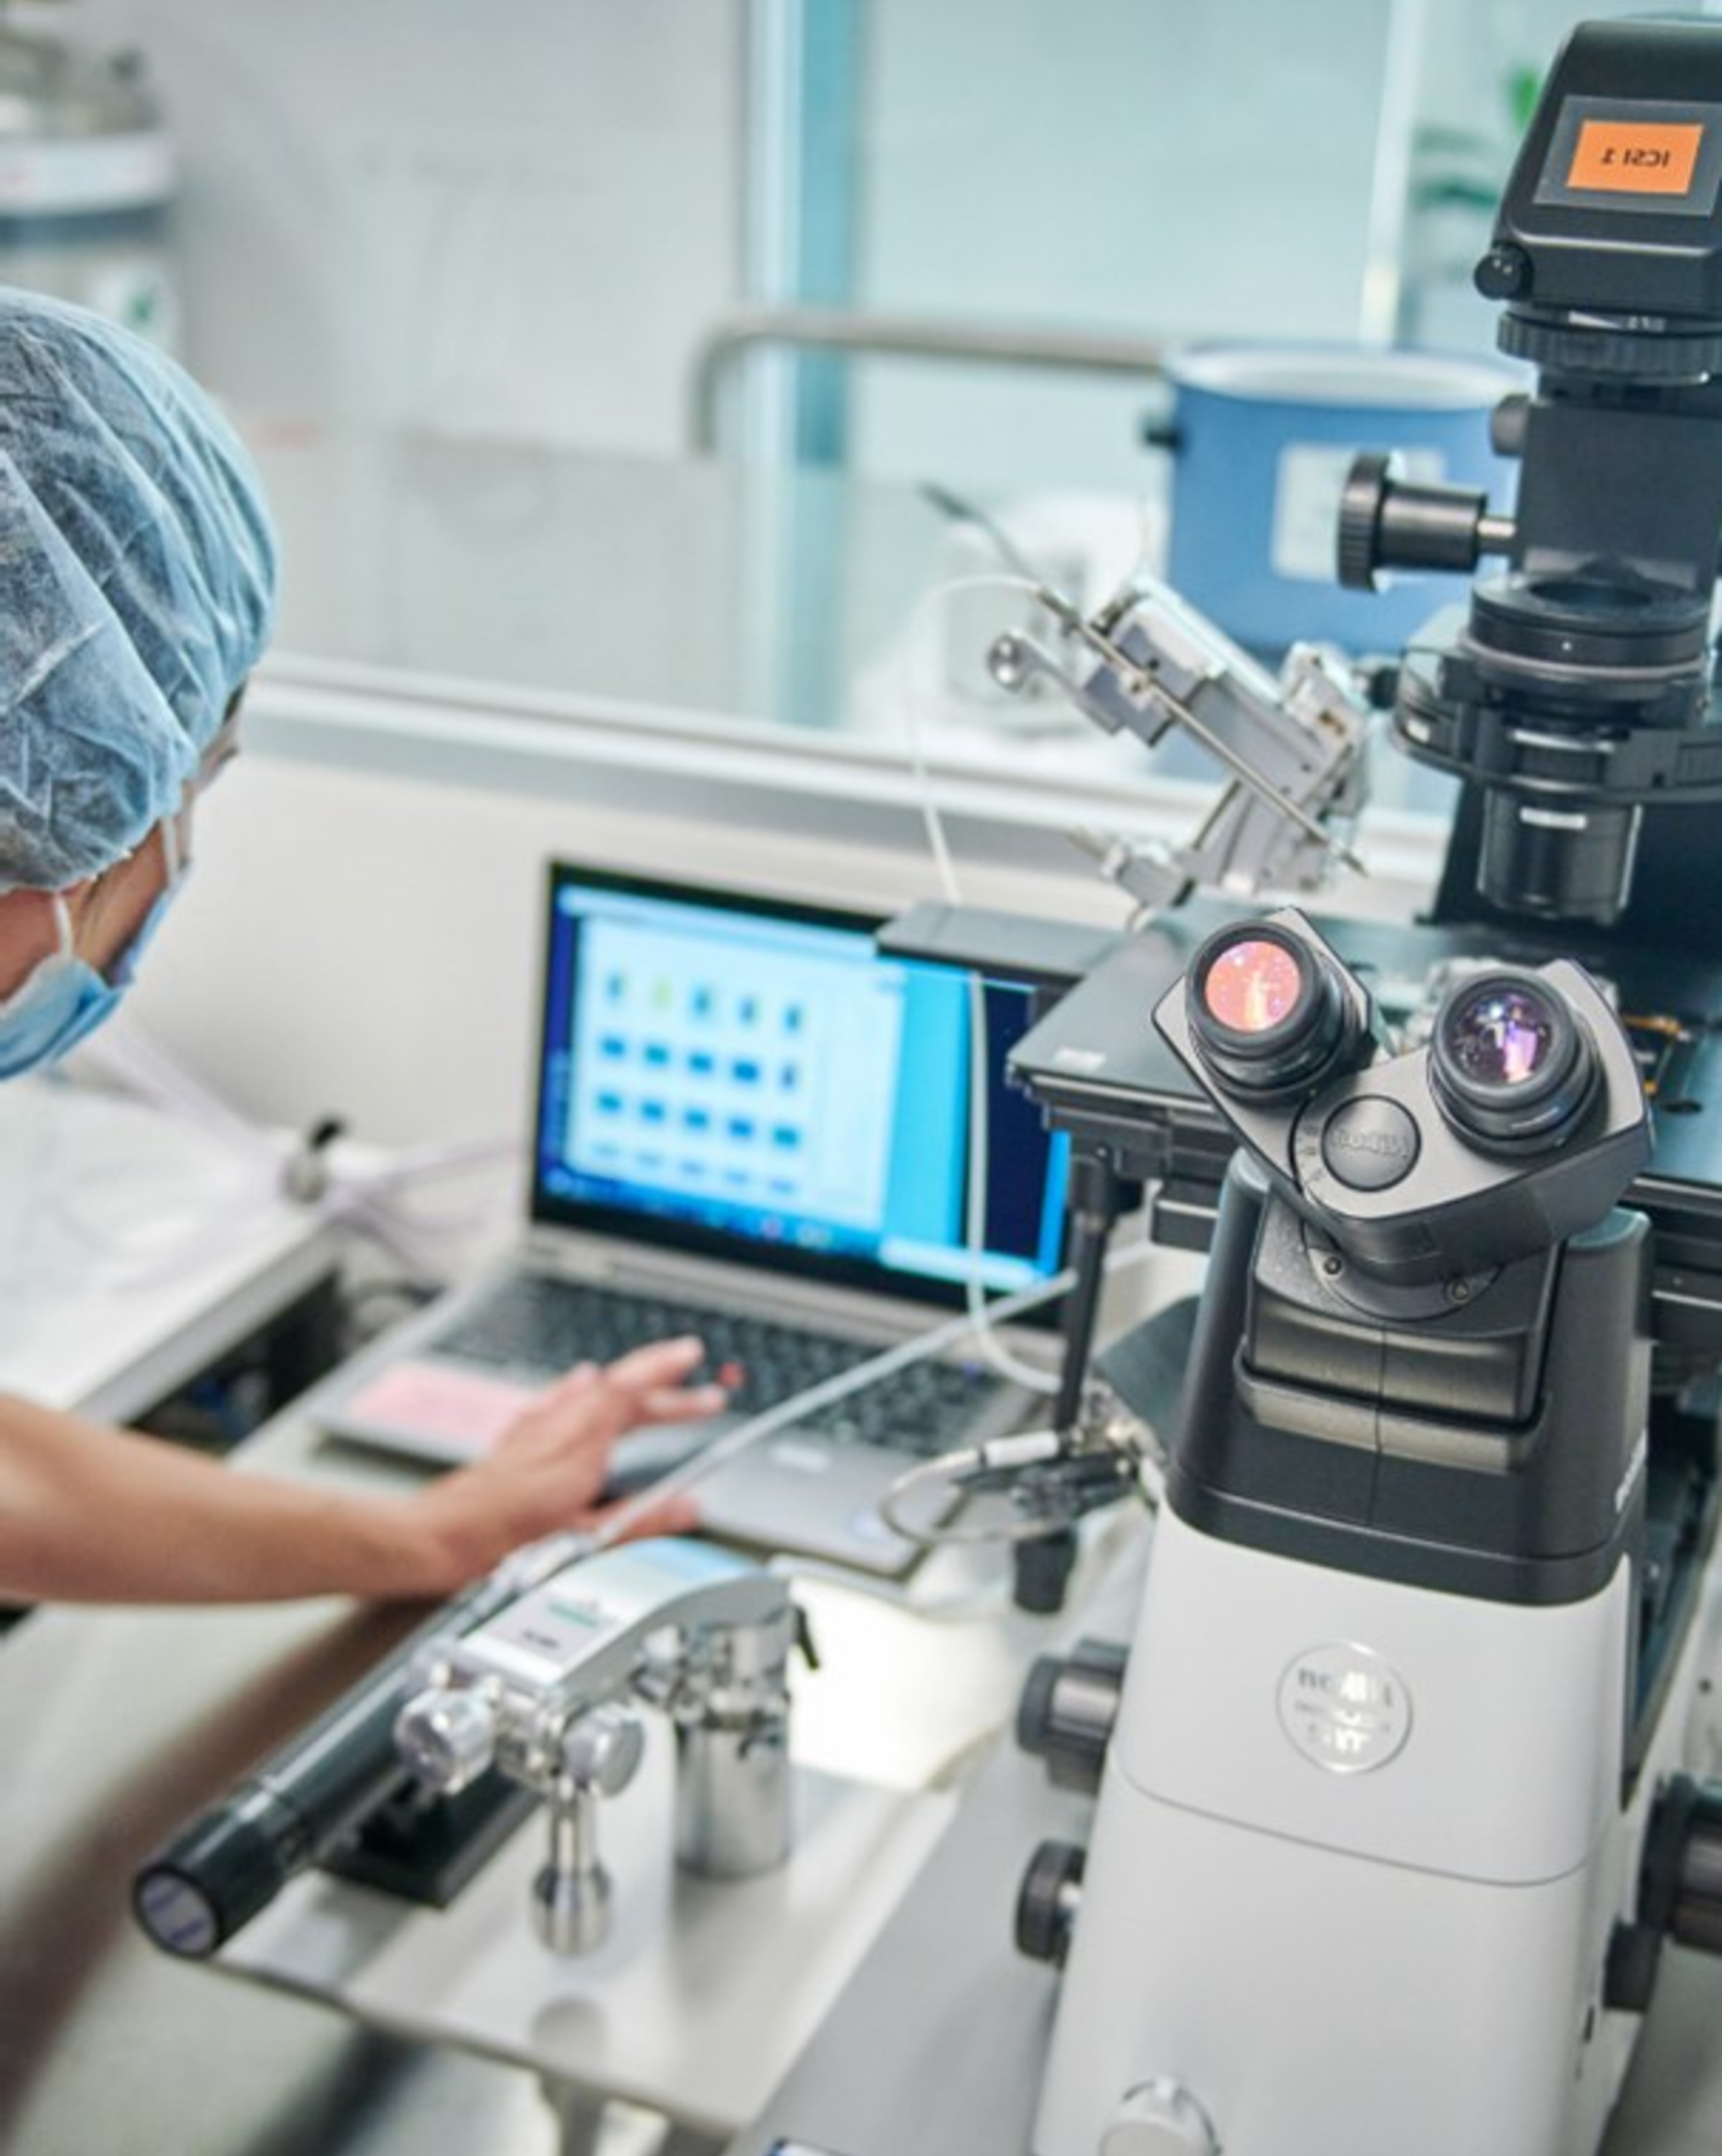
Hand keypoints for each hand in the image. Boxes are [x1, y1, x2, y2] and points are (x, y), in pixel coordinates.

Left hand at [409, 1336, 726, 1585]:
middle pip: (617, 1385)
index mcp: (579, 1445)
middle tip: (693, 1364)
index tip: (698, 1372)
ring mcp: (536, 1428)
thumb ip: (640, 1521)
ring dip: (626, 1379)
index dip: (668, 1381)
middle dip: (658, 1373)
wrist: (438, 1536)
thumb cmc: (500, 1541)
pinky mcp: (518, 1437)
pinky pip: (557, 1398)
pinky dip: (580, 1387)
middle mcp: (558, 1426)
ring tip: (653, 1373)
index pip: (632, 1395)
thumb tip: (685, 1509)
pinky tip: (581, 1380)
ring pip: (591, 1389)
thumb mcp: (583, 1539)